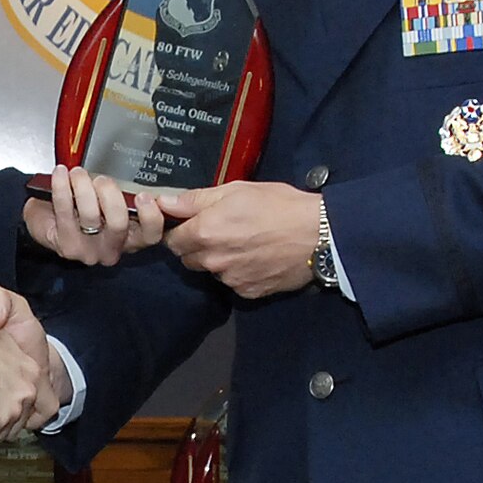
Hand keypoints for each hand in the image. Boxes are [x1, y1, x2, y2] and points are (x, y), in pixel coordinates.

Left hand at [22, 166, 159, 264]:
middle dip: (109, 194)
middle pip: (119, 223)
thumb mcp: (107, 199)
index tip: (144, 195)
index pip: (152, 233)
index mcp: (132, 236)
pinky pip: (65, 211)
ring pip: (90, 216)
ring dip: (82, 187)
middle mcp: (113, 247)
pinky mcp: (67, 246)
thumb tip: (129, 170)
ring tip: (77, 173)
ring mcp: (89, 250)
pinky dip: (62, 187)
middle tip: (100, 180)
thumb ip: (123, 191)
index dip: (152, 216)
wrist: (46, 220)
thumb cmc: (81, 207)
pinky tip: (60, 174)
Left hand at [158, 180, 321, 298]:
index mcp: (205, 232)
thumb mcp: (236, 190)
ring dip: (218, 261)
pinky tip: (256, 258)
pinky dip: (238, 273)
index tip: (190, 225)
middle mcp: (213, 260)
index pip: (171, 240)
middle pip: (188, 259)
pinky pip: (232, 283)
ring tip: (242, 244)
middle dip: (196, 247)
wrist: (319, 235)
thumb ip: (195, 199)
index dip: (178, 231)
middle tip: (219, 231)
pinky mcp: (248, 292)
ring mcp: (231, 279)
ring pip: (210, 271)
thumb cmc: (278, 205)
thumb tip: (163, 202)